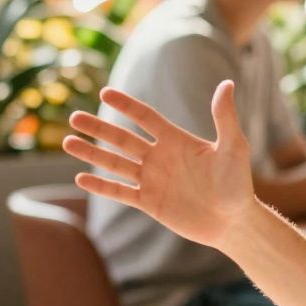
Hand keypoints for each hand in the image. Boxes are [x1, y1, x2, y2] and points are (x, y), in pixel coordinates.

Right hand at [62, 81, 257, 250]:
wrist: (234, 221)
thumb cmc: (238, 183)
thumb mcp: (234, 147)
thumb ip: (224, 117)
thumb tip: (226, 83)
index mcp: (176, 140)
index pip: (145, 117)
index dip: (126, 106)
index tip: (105, 92)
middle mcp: (159, 157)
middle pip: (122, 139)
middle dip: (98, 128)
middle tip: (73, 118)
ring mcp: (152, 179)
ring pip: (115, 164)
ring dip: (92, 154)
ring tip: (68, 142)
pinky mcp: (149, 202)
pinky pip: (120, 192)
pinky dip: (101, 186)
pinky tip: (81, 178)